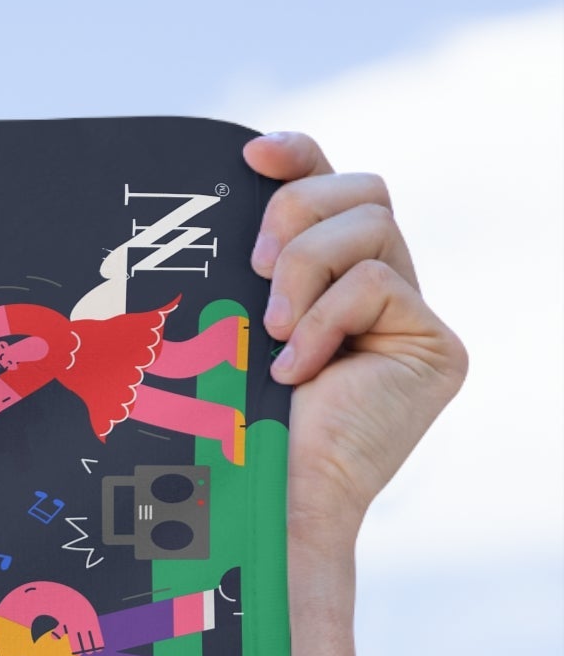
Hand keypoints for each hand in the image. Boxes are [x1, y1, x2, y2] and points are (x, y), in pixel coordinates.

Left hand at [246, 133, 466, 552]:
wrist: (257, 501)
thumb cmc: (221, 422)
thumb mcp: (224, 320)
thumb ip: (247, 263)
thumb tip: (230, 183)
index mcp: (327, 281)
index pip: (330, 187)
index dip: (298, 156)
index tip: (248, 154)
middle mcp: (380, 293)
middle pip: (363, 190)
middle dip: (297, 213)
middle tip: (251, 269)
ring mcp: (412, 319)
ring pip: (373, 225)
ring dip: (304, 268)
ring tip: (271, 332)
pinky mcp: (435, 348)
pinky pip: (379, 283)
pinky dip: (326, 319)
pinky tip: (297, 370)